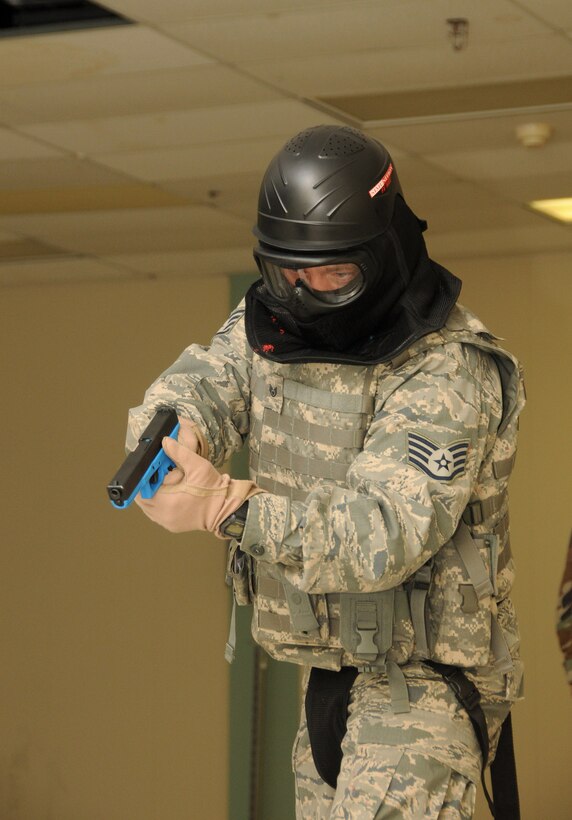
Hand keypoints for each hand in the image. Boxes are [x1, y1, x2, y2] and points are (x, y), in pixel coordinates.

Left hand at [135, 423, 261, 536]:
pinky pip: (156, 512)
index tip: (150, 468)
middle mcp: (162, 515)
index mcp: (166, 502)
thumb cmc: (213, 490)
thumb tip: (165, 441)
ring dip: (152, 493)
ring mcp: (165, 522)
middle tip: (158, 473)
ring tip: (165, 483)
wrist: (226, 509)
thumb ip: (180, 452)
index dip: (143, 476)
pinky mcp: (171, 525)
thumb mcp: (198, 466)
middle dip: (147, 484)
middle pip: (142, 497)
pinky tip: (169, 493)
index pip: (141, 489)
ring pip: (148, 505)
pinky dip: (158, 502)